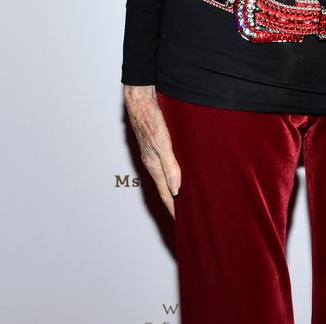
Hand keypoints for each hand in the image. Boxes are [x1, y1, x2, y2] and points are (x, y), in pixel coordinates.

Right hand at [123, 84, 181, 216]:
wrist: (139, 101)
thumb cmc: (150, 120)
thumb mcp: (162, 143)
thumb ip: (170, 165)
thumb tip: (177, 188)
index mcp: (154, 166)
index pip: (167, 194)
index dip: (174, 209)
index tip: (182, 223)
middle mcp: (153, 164)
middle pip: (166, 189)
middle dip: (175, 204)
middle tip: (186, 216)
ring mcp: (153, 156)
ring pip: (166, 178)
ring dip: (174, 190)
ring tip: (184, 199)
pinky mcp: (155, 147)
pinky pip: (166, 166)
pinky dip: (173, 175)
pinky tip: (179, 173)